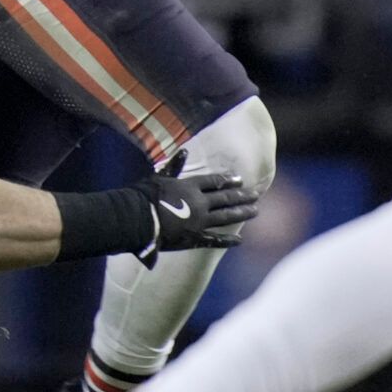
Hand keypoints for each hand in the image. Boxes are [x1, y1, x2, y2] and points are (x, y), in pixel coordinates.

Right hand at [133, 169, 258, 266]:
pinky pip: (215, 240)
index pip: (214, 182)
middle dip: (242, 196)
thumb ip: (174, 166)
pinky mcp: (194, 238)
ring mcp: (199, 222)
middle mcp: (199, 203)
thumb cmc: (143, 195)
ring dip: (241, 213)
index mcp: (189, 187)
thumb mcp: (158, 177)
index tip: (240, 179)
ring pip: (226, 217)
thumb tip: (185, 151)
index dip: (228, 180)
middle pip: (225, 198)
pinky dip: (228, 240)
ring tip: (255, 211)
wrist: (136, 219)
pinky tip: (240, 240)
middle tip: (255, 195)